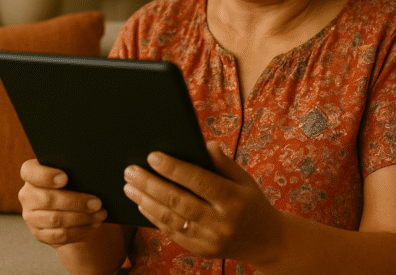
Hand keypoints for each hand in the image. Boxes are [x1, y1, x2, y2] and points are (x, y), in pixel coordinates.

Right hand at [19, 159, 108, 248]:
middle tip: (97, 203)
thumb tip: (90, 175)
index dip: (46, 175)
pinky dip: (79, 230)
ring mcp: (31, 216)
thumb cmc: (74, 183)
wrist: (72, 207)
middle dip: (75, 202)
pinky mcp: (39, 233)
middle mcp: (27, 195)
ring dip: (81, 218)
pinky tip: (93, 224)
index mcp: (31, 174)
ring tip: (100, 214)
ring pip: (55, 219)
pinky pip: (59, 235)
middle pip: (47, 199)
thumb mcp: (72, 173)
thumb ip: (75, 171)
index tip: (65, 178)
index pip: (30, 171)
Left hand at [122, 141, 284, 265]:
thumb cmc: (252, 203)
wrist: (266, 241)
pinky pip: (173, 233)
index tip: (152, 156)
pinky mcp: (201, 251)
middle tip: (130, 171)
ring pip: (171, 219)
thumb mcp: (245, 179)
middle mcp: (221, 222)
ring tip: (129, 187)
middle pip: (179, 201)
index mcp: (233, 199)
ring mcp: (210, 240)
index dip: (174, 169)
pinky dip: (154, 219)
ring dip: (146, 201)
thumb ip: (224, 163)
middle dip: (151, 184)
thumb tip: (206, 145)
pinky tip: (142, 205)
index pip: (200, 181)